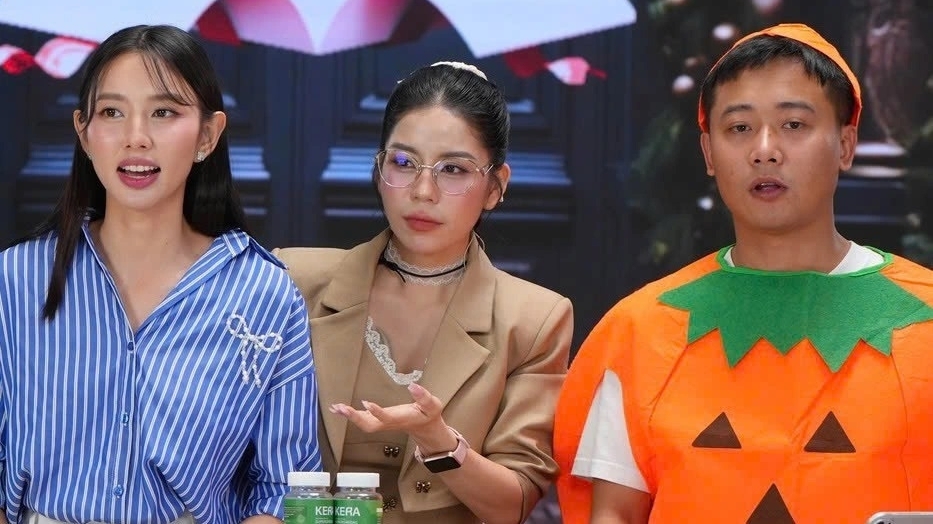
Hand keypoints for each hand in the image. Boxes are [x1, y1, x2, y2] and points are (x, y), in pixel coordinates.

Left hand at [330, 382, 456, 452]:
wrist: (424, 427)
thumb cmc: (428, 415)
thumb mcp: (432, 406)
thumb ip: (424, 397)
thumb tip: (413, 385)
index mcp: (400, 418)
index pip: (386, 417)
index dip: (376, 412)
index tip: (366, 402)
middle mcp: (388, 423)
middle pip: (369, 425)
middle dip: (355, 418)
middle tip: (341, 408)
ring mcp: (382, 423)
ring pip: (363, 424)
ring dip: (349, 417)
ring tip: (336, 408)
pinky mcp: (378, 420)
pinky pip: (362, 419)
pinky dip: (349, 415)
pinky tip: (338, 408)